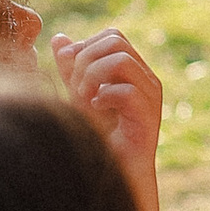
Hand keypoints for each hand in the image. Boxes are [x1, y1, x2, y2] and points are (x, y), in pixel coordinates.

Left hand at [53, 27, 161, 199]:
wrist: (114, 174)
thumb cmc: (98, 135)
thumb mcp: (78, 95)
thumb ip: (70, 68)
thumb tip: (58, 38)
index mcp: (134, 71)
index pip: (113, 36)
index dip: (85, 46)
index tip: (68, 69)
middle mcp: (147, 79)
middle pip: (116, 41)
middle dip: (86, 61)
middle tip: (76, 88)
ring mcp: (151, 96)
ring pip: (121, 60)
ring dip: (93, 77)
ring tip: (84, 98)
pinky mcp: (149, 117)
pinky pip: (125, 91)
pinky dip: (102, 97)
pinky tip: (94, 111)